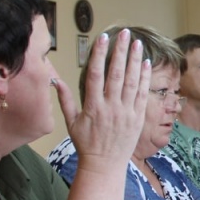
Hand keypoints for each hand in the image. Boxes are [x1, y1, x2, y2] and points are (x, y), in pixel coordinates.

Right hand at [55, 29, 149, 172]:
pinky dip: (144, 77)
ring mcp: (126, 112)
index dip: (99, 55)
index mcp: (93, 106)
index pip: (95, 74)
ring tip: (136, 43)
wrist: (105, 165)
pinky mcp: (138, 117)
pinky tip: (145, 63)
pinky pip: (142, 94)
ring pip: (132, 81)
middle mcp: (111, 107)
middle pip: (116, 73)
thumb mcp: (71, 123)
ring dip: (134, 60)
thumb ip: (65, 100)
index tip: (102, 38)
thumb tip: (54, 80)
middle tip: (123, 33)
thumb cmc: (86, 144)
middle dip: (120, 51)